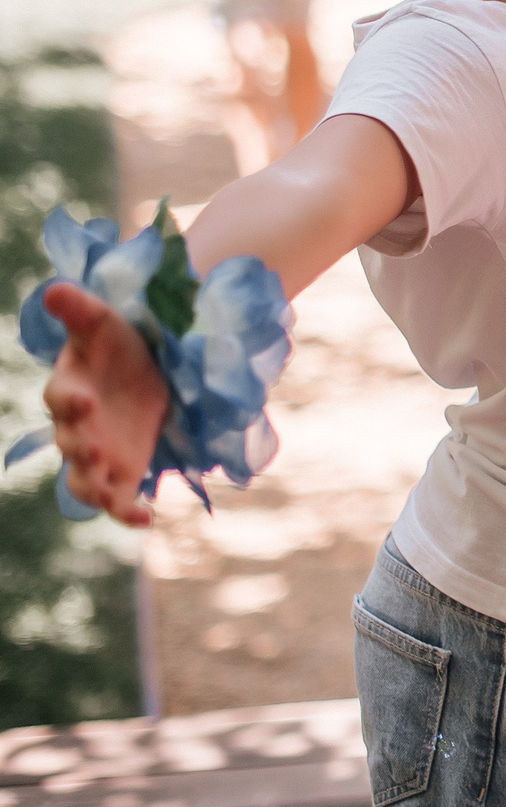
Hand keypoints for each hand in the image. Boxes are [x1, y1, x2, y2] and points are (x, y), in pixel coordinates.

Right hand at [39, 284, 169, 527]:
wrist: (149, 369)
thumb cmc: (118, 345)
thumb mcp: (104, 323)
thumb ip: (80, 311)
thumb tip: (55, 288)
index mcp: (70, 388)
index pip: (60, 397)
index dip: (70, 400)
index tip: (85, 400)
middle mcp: (77, 426)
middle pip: (69, 444)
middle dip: (80, 449)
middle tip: (94, 451)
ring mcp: (97, 454)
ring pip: (84, 482)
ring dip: (95, 490)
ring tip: (113, 498)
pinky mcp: (122, 472)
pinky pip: (117, 500)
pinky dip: (126, 512)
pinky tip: (144, 518)